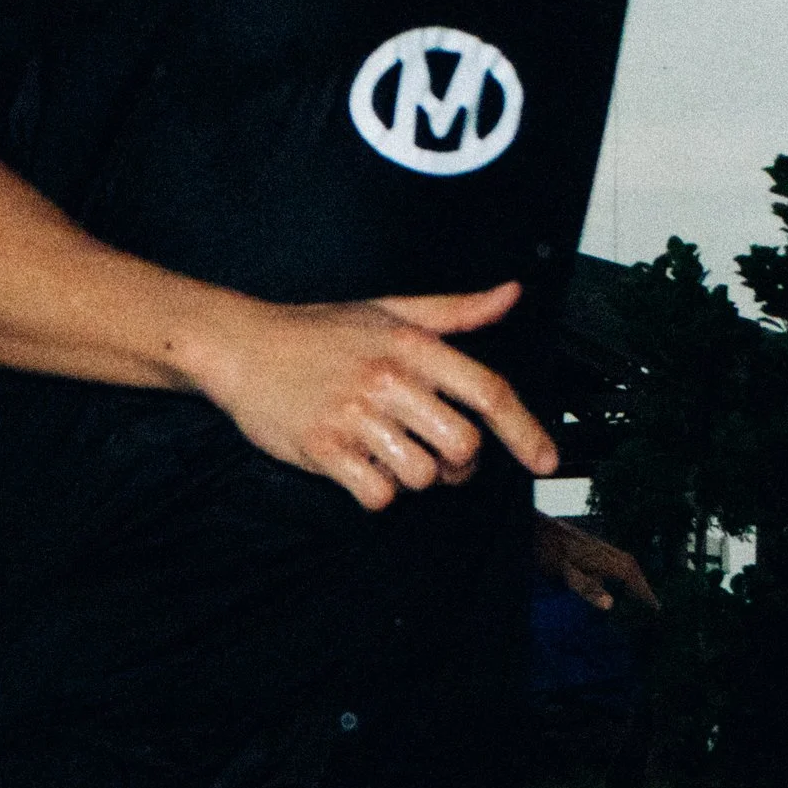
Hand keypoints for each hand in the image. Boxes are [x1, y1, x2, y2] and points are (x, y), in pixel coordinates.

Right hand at [192, 283, 559, 510]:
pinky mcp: (323, 448)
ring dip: (413, 478)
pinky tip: (360, 469)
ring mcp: (354, 416)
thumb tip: (511, 294)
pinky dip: (376, 492)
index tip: (545, 462)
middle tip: (436, 456)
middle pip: (461, 446)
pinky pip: (376, 493)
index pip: (488, 393)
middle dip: (458, 464)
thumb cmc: (318, 331)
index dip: (526, 431)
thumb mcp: (389, 310)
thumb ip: (454, 311)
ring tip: (389, 455)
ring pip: (420, 475)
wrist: (241, 347)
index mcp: (413, 346)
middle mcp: (389, 380)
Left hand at [534, 515, 660, 611]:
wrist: (534, 527)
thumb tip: (610, 605)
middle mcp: (602, 549)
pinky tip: (609, 576)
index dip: (643, 592)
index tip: (655, 607)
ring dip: (631, 576)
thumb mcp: (566, 573)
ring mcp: (593, 544)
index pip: (630, 575)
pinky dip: (618, 569)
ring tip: (637, 592)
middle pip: (629, 566)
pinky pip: (610, 557)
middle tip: (652, 603)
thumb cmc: (548, 550)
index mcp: (602, 558)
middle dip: (641, 584)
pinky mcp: (584, 543)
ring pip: (620, 561)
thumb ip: (588, 589)